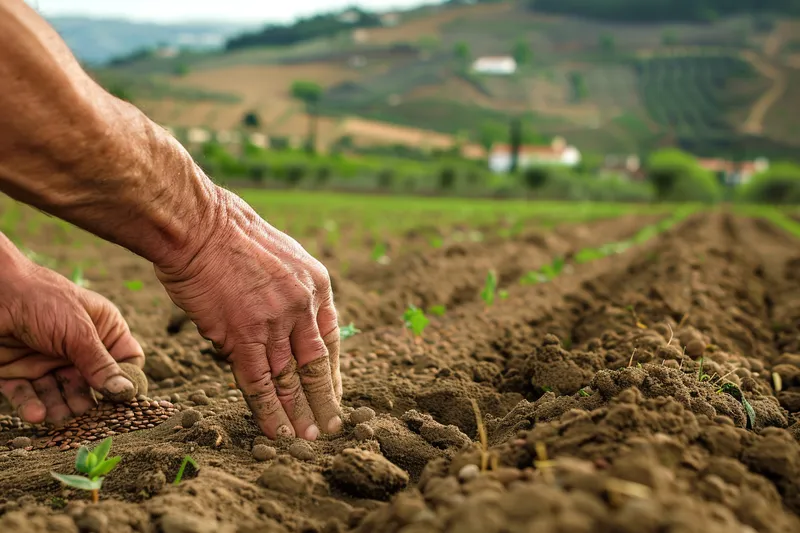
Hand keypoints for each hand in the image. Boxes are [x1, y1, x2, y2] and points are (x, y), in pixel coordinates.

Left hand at [0, 259, 143, 424]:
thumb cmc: (42, 300)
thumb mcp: (79, 332)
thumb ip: (100, 364)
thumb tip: (127, 392)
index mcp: (102, 329)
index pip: (126, 360)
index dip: (127, 380)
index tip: (124, 400)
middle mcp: (77, 347)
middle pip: (92, 384)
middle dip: (89, 400)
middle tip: (88, 416)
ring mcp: (48, 360)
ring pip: (60, 394)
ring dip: (60, 408)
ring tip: (60, 417)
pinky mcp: (18, 371)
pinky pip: (28, 394)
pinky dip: (32, 406)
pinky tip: (36, 414)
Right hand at [155, 189, 341, 440]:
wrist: (197, 224)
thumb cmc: (229, 234)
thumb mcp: (281, 254)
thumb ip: (290, 289)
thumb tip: (288, 318)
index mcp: (317, 285)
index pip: (330, 340)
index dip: (331, 373)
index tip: (332, 395)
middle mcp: (303, 306)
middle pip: (317, 366)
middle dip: (324, 402)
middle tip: (330, 429)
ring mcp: (275, 322)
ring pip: (291, 380)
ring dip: (299, 414)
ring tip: (306, 441)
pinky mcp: (243, 335)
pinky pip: (260, 383)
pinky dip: (269, 411)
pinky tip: (276, 430)